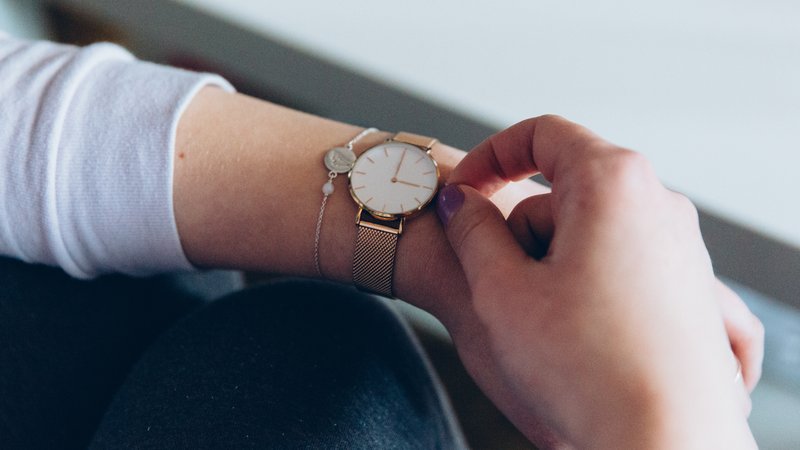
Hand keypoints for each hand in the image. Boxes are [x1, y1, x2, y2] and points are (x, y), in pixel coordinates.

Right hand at [436, 116, 758, 448]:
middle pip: (565, 191)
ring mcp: (679, 247)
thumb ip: (471, 229)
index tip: (463, 192)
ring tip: (539, 322)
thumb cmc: (589, 369)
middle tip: (496, 278)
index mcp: (613, 184)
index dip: (490, 156)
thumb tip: (461, 202)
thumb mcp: (500, 291)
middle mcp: (658, 203)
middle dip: (521, 227)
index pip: (543, 133)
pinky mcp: (687, 288)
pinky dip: (585, 285)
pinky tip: (574, 333)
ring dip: (551, 264)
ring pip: (589, 232)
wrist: (664, 442)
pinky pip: (618, 265)